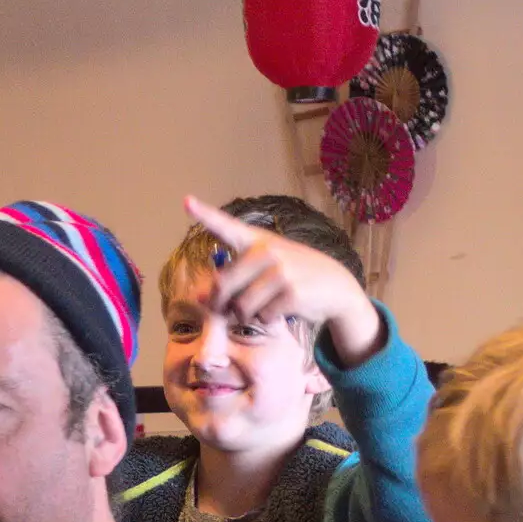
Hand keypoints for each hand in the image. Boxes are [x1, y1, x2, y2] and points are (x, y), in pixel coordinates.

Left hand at [185, 195, 384, 366]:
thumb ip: (232, 281)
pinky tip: (281, 310)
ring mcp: (280, 271)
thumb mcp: (263, 271)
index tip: (187, 201)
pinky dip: (267, 319)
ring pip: (241, 307)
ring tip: (262, 307)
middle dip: (220, 304)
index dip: (205, 214)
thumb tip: (198, 298)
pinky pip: (262, 316)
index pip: (226, 226)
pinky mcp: (291, 293)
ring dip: (246, 315)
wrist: (335, 286)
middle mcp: (267, 251)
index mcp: (256, 240)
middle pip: (223, 285)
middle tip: (227, 311)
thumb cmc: (292, 277)